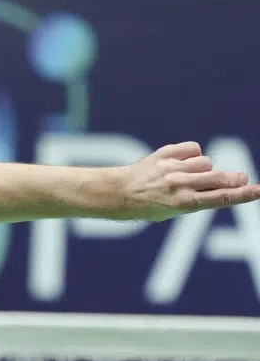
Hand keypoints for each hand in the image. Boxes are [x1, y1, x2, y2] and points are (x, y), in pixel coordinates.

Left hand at [114, 142, 259, 220]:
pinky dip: (192, 154)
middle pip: (219, 179)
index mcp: (182, 204)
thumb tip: (221, 182)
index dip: (242, 194)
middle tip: (241, 178)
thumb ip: (196, 199)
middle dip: (234, 179)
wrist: (115, 192)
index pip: (219, 198)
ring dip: (204, 168)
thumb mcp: (171, 212)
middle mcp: (178, 186)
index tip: (258, 190)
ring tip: (188, 177)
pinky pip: (192, 149)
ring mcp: (171, 169)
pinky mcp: (164, 155)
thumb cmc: (145, 206)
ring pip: (206, 162)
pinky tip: (183, 162)